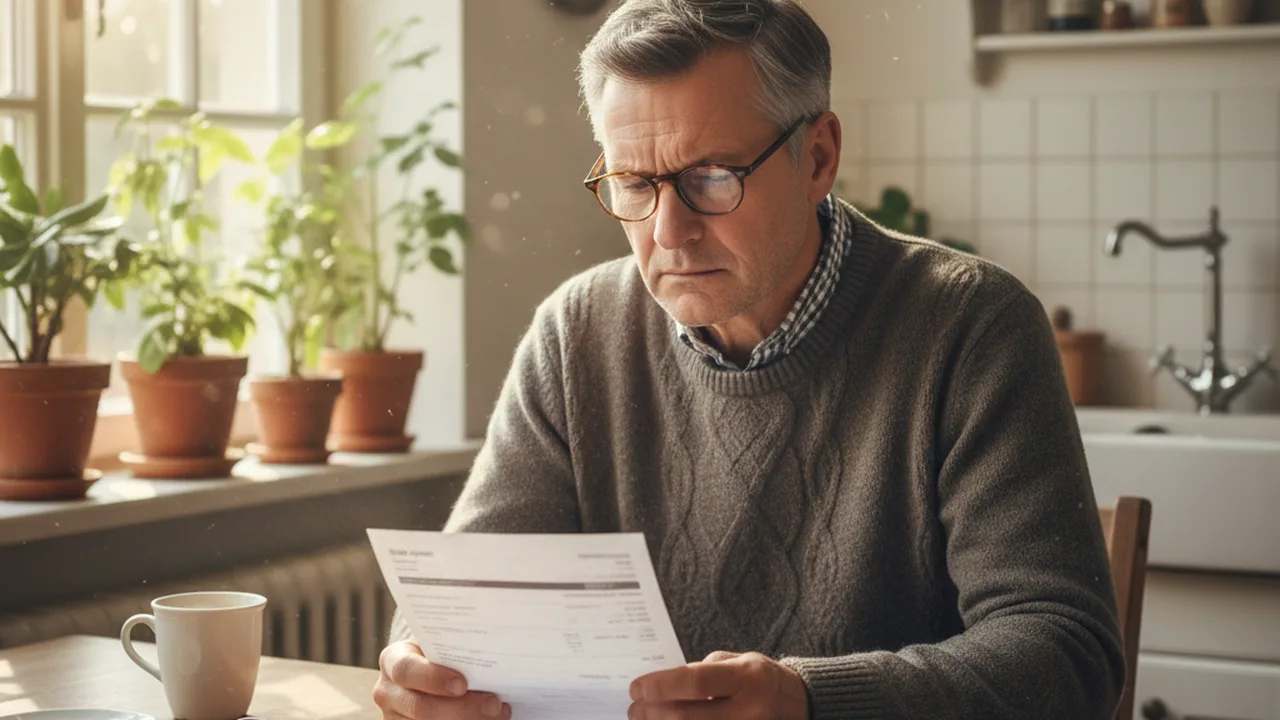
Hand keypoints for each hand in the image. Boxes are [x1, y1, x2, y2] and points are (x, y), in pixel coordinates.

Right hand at [373, 640, 511, 718]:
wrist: (424, 669)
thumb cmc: (436, 652)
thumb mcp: (437, 644)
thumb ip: (453, 648)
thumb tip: (492, 651)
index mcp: (393, 660)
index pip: (406, 670)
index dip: (433, 678)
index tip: (463, 684)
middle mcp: (388, 691)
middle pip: (420, 707)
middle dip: (461, 708)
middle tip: (493, 704)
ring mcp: (394, 716)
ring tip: (497, 713)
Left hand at [627, 651, 809, 719]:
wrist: (801, 704)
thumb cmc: (762, 679)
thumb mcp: (739, 662)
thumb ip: (704, 671)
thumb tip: (664, 685)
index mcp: (747, 678)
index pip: (695, 682)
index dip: (661, 686)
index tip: (637, 687)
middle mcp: (749, 709)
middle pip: (688, 716)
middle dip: (653, 713)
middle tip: (634, 708)